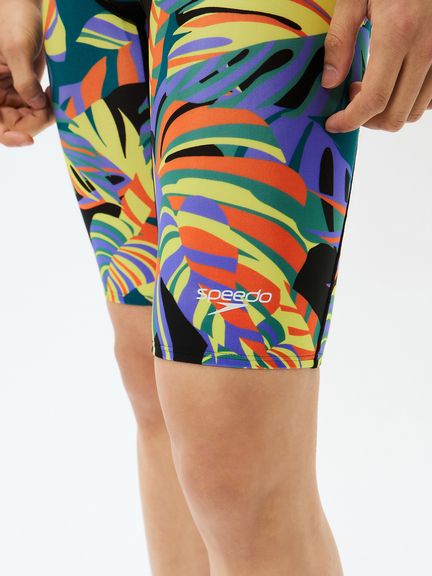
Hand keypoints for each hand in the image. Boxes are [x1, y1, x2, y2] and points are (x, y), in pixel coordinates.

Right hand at [0, 0, 54, 146]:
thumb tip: (36, 105)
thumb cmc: (13, 20)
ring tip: (51, 93)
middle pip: (15, 126)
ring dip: (44, 113)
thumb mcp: (17, 49)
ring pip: (29, 120)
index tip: (29, 138)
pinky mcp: (25, 91)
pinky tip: (51, 92)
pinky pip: (37, 109)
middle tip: (49, 105)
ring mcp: (10, 95)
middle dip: (35, 121)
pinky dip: (48, 106)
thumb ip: (25, 80)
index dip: (10, 137)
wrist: (24, 9)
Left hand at [322, 0, 431, 132]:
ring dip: (388, 112)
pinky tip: (395, 85)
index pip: (373, 100)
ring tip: (372, 87)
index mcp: (398, 34)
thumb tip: (330, 82)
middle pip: (395, 115)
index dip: (350, 120)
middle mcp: (426, 49)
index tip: (333, 122)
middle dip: (366, 120)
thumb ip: (340, 40)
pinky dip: (411, 102)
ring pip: (415, 111)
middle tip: (351, 98)